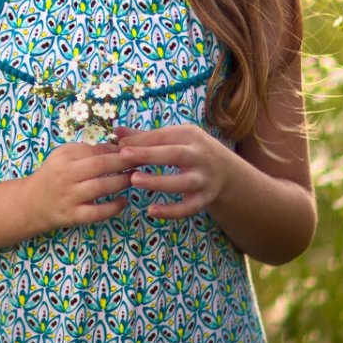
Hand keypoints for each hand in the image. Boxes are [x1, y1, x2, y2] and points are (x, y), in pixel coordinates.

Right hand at [24, 139, 132, 233]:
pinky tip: (124, 201)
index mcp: (64, 156)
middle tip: (142, 160)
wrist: (31, 203)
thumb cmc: (53, 176)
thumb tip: (118, 145)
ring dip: (123, 182)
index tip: (134, 149)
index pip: (96, 149)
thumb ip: (87, 150)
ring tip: (135, 178)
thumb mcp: (64, 157)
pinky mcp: (73, 215)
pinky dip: (114, 207)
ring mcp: (69, 196)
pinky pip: (98, 212)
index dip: (118, 149)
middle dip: (125, 162)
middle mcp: (66, 175)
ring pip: (101, 187)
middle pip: (101, 165)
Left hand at [111, 123, 233, 217]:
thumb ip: (145, 136)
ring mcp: (204, 178)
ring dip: (159, 181)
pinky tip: (152, 211)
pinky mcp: (205, 199)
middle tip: (124, 156)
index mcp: (190, 135)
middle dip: (150, 155)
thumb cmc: (190, 150)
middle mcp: (200, 156)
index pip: (164, 137)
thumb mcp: (174, 138)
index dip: (142, 140)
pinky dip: (172, 211)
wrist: (226, 171)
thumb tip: (116, 131)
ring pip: (183, 182)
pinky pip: (189, 207)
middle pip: (176, 155)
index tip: (120, 145)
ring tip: (135, 181)